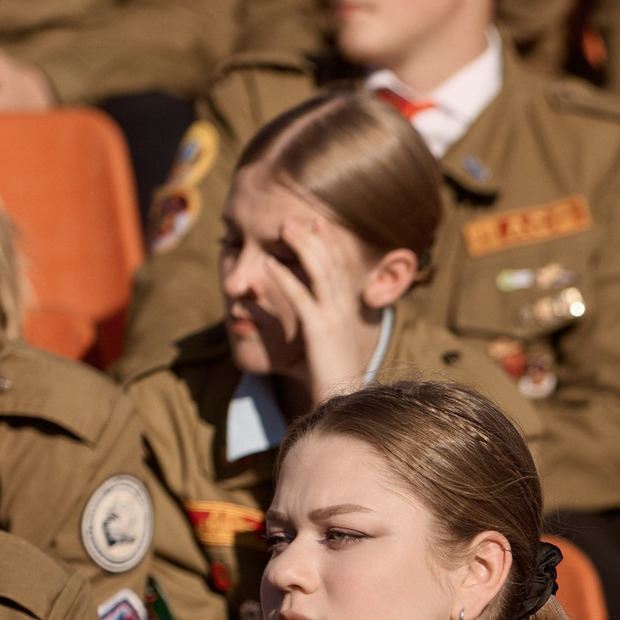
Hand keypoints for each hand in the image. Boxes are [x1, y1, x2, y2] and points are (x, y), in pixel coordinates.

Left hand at [263, 211, 386, 403]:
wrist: (345, 403)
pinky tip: (271, 264)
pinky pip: (300, 297)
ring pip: (320, 272)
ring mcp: (334, 318)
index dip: (331, 245)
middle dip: (315, 237)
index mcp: (349, 312)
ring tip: (285, 227)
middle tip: (299, 216)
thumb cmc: (336, 380)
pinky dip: (285, 278)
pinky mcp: (319, 330)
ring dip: (302, 246)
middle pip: (332, 263)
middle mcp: (345, 310)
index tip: (320, 226)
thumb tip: (310, 321)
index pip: (342, 270)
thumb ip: (322, 329)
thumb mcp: (330, 347)